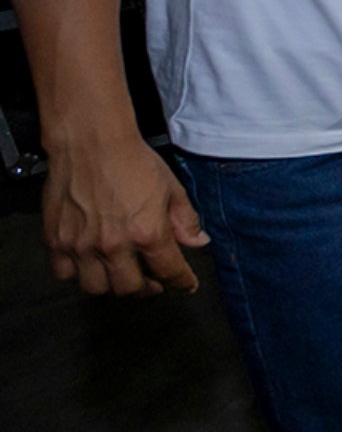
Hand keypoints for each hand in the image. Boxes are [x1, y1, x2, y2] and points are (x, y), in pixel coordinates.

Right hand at [42, 129, 208, 296]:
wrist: (91, 141)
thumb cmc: (129, 159)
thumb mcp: (172, 188)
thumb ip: (185, 220)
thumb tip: (197, 242)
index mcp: (147, 232)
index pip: (170, 272)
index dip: (182, 282)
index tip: (185, 285)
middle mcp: (113, 244)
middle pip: (130, 288)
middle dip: (146, 290)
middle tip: (151, 284)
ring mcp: (81, 244)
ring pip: (96, 288)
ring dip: (111, 287)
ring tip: (120, 276)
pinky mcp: (56, 239)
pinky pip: (63, 273)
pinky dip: (77, 276)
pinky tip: (88, 266)